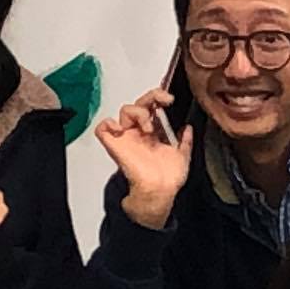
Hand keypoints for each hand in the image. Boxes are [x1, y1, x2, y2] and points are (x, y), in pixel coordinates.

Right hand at [98, 88, 188, 229]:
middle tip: (161, 101)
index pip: (152, 106)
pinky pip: (102, 130)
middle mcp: (139, 133)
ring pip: (124, 111)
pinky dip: (107, 124)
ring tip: (148, 126)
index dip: (158, 97)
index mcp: (154, 133)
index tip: (169, 99)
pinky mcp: (115, 146)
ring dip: (138, 113)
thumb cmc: (168, 179)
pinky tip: (121, 128)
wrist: (160, 191)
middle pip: (138, 103)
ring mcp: (127, 138)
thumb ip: (186, 141)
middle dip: (150, 97)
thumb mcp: (183, 156)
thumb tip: (187, 128)